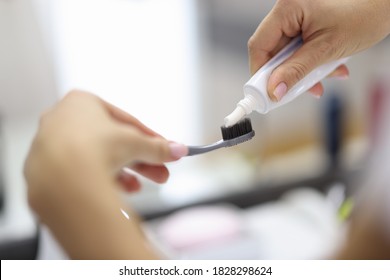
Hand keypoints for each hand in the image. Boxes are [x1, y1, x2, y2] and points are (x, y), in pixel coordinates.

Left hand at [24, 90, 187, 258]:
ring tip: (139, 187)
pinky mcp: (45, 170)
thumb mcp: (135, 143)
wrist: (63, 177)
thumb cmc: (96, 147)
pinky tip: (118, 192)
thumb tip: (179, 150)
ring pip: (96, 158)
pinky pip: (81, 172)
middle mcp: (62, 119)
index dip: (150, 137)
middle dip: (140, 160)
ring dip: (123, 173)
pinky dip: (101, 180)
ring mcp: (50, 145)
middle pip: (112, 142)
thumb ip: (157, 147)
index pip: (124, 120)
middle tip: (161, 174)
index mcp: (82, 102)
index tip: (165, 150)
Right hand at [248, 0, 389, 99]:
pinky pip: (301, 49)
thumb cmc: (365, 14)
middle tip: (292, 93)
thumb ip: (296, 71)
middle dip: (286, 74)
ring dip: (302, 71)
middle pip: (273, 51)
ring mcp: (298, 18)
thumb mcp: (326, 49)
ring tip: (321, 81)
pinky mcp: (308, 24)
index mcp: (288, 9)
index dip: (260, 72)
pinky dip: (312, 63)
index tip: (265, 94)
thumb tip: (274, 91)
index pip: (260, 45)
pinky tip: (329, 69)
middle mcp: (289, 11)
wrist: (389, 2)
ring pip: (288, 53)